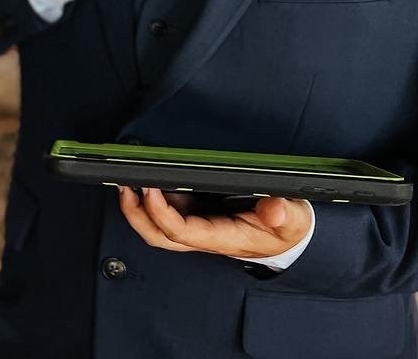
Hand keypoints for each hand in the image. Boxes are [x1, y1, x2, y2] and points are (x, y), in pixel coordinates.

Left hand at [119, 186, 311, 260]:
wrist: (287, 236)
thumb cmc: (285, 229)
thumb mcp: (292, 220)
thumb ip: (283, 213)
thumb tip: (273, 207)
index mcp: (222, 238)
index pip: (181, 232)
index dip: (160, 213)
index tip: (150, 190)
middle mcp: (203, 235)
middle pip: (158, 235)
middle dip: (136, 214)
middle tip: (125, 186)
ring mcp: (197, 226)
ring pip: (158, 226)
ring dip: (139, 206)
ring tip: (129, 179)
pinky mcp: (197, 213)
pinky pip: (167, 211)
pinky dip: (152, 198)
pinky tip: (148, 179)